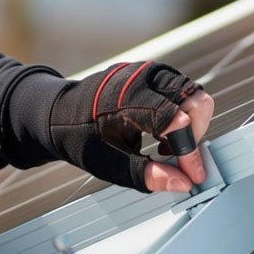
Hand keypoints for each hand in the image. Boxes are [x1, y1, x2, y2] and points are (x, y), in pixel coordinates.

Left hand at [49, 61, 211, 192]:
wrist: (57, 113)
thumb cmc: (80, 138)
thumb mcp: (110, 164)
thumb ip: (146, 175)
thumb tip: (182, 183)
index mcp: (128, 100)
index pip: (176, 121)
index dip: (189, 152)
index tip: (192, 175)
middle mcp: (142, 78)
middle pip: (195, 100)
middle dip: (195, 134)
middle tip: (177, 157)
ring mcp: (148, 70)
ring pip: (193, 94)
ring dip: (190, 124)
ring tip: (165, 147)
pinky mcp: (152, 72)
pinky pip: (182, 91)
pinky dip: (181, 114)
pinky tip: (161, 135)